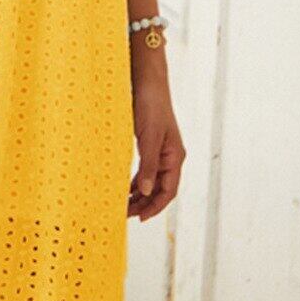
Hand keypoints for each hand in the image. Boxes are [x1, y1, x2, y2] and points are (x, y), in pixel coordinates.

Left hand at [128, 78, 185, 221]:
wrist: (147, 82)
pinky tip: (126, 186)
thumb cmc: (151, 106)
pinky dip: (136, 180)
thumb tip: (145, 192)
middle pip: (160, 189)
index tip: (139, 218)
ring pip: (152, 180)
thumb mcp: (149, 137)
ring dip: (139, 194)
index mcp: (175, 157)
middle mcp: (170, 157)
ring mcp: (160, 151)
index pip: (168, 191)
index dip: (155, 207)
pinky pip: (146, 169)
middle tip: (125, 214)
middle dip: (145, 203)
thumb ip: (148, 165)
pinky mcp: (150, 143)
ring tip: (124, 205)